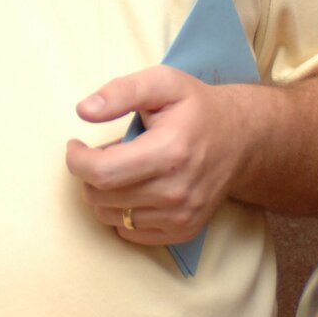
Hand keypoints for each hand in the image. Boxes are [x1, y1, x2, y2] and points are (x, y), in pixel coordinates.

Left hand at [64, 66, 249, 244]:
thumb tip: (84, 110)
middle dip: (89, 174)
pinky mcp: (184, 231)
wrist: (242, 138)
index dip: (77, 160)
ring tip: (122, 169)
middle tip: (102, 154)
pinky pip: (130, 233)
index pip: (102, 172)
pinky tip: (134, 189)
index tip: (76, 146)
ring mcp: (182, 216)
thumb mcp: (162, 83)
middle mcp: (176, 191)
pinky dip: (122, 213)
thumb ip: (121, 92)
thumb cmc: (196, 108)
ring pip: (112, 217)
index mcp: (169, 152)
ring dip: (104, 194)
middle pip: (102, 197)